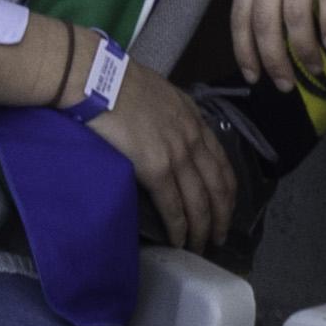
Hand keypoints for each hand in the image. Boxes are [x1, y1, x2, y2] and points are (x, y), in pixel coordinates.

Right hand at [91, 54, 238, 253]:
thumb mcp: (160, 95)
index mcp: (194, 119)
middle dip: (221, 215)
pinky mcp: (156, 168)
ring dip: (203, 228)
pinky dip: (180, 227)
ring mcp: (177, 154)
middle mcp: (192, 138)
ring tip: (202, 247)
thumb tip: (169, 135)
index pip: (221, 161)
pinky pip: (174, 206)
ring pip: (199, 201)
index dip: (227, 190)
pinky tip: (180, 240)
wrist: (99, 79)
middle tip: (220, 237)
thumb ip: (172, 117)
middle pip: (217, 186)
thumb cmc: (120, 83)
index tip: (227, 207)